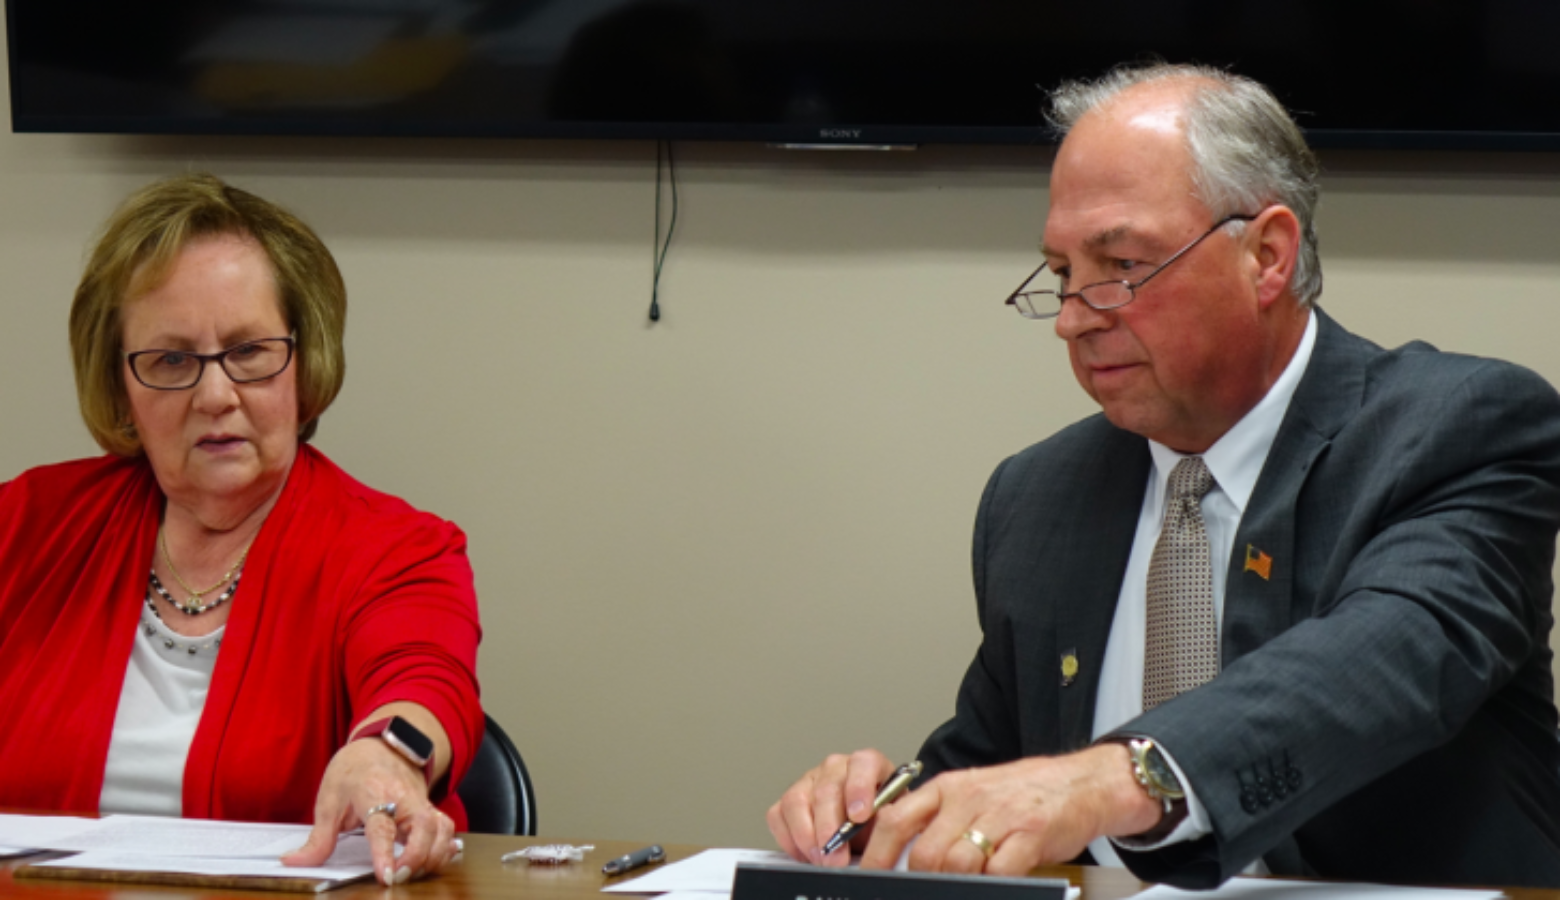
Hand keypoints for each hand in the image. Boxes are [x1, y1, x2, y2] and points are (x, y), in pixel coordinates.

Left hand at [281, 738, 461, 884]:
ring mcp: (421, 804)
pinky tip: (435, 862)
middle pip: (423, 828)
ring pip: (441, 829)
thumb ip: (318, 838)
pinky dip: (445, 848)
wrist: (381, 746)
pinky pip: (446, 829)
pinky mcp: (429, 810)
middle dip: (417, 857)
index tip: (387, 876)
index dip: (384, 853)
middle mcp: (404, 799)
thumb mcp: (329, 800)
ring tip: (413, 874)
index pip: (382, 827)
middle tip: (399, 878)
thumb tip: (295, 862)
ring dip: (433, 855)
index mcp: (374, 794)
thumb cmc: (353, 771)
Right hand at [767, 749, 897, 865]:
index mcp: (868, 765)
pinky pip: (778, 815)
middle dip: (829, 828)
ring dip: (806, 835)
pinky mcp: (789, 800)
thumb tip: (882, 840)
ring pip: (797, 800)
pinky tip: (806, 854)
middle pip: (826, 789)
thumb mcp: (893, 823)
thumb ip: (889, 825)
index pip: (863, 763)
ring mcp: (810, 780)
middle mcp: (836, 768)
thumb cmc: (880, 825)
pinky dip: (789, 839)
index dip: (860, 788)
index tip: (859, 817)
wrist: (867, 833)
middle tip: (837, 857)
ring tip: (821, 858)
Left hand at [856, 745, 1160, 875]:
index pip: (896, 818)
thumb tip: (903, 856)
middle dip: (919, 881)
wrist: (1080, 783)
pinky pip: (999, 871)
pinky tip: (995, 884)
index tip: (867, 876)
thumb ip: (941, 820)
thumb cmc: (1023, 795)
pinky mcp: (1030, 834)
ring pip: (957, 864)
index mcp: (948, 788)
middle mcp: (969, 798)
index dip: (876, 852)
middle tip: (923, 890)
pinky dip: (992, 885)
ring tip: (964, 886)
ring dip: (955, 885)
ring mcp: (1000, 816)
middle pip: (924, 851)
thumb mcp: (973, 794)